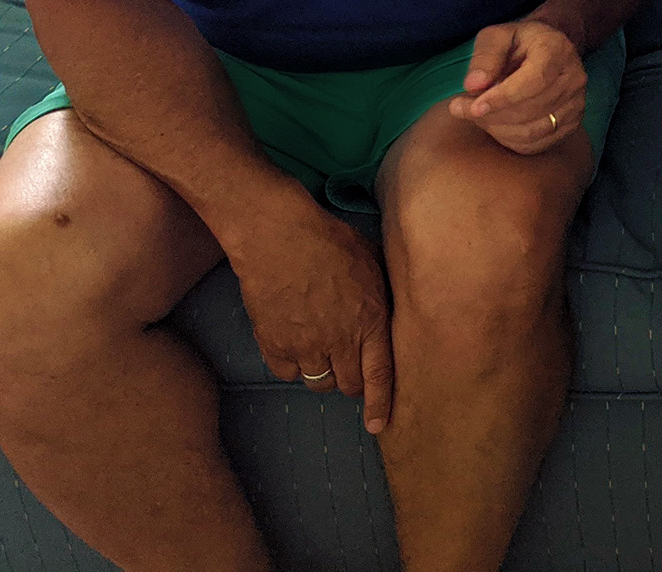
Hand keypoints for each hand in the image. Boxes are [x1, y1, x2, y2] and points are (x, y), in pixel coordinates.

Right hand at [236, 198, 394, 433]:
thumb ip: (381, 294)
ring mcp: (306, 345)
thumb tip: (386, 309)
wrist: (278, 235)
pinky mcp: (275, 344)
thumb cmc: (329, 239)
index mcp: (371, 319)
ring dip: (323, 372)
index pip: (380, 374)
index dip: (380, 403)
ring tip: (321, 349)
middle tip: (348, 365)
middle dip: (351, 381)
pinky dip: (292, 364)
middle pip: (348, 384)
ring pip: (318, 381)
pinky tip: (294, 341)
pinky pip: (287, 372)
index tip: (379, 426)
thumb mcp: (372, 261)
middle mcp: (341, 339)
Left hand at [447, 19, 586, 154]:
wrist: (548, 51)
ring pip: (532, 131)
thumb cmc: (519, 43)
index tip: (474, 107)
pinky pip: (535, 144)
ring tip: (474, 115)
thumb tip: (473, 85)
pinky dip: (508, 140)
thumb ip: (485, 56)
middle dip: (491, 115)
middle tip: (459, 108)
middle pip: (531, 109)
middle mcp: (573, 79)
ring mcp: (576, 105)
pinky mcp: (570, 125)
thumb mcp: (497, 36)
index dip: (504, 98)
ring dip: (496, 128)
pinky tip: (493, 125)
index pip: (534, 81)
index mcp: (557, 50)